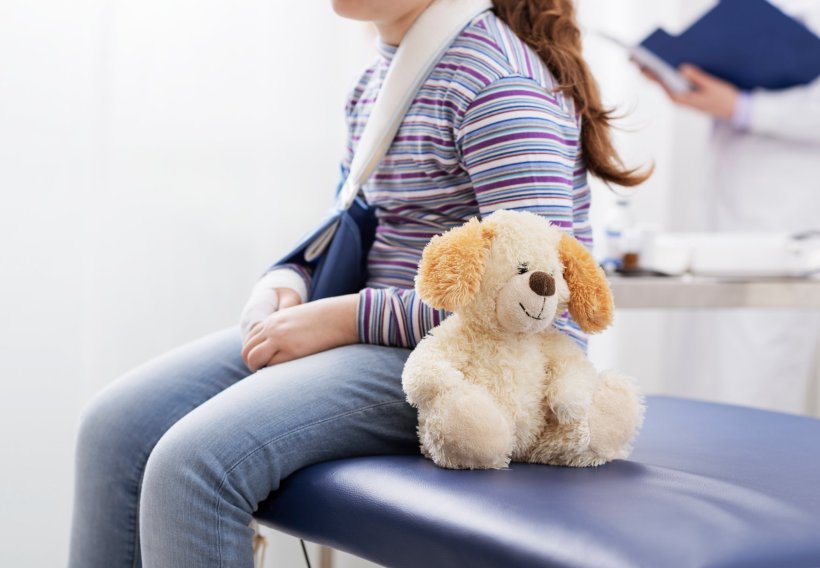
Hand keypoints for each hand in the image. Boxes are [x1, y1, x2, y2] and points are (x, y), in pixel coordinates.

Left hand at [241, 294, 358, 371]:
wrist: (341, 316)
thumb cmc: (326, 320)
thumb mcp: (301, 320)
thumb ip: (289, 329)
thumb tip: (287, 344)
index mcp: (274, 320)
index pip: (251, 338)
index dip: (254, 352)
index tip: (265, 360)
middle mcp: (272, 328)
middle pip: (246, 350)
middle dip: (252, 363)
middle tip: (265, 372)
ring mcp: (279, 338)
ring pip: (252, 358)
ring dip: (257, 369)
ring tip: (271, 375)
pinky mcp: (290, 350)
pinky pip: (270, 365)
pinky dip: (272, 371)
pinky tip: (282, 374)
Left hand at [641, 64, 738, 119]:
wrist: (734, 111)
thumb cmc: (724, 99)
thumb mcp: (712, 86)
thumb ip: (698, 77)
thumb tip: (683, 68)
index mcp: (682, 98)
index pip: (661, 84)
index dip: (650, 74)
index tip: (641, 65)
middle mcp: (679, 98)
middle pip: (661, 83)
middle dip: (651, 70)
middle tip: (639, 57)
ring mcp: (682, 97)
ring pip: (666, 83)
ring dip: (659, 71)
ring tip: (649, 58)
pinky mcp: (687, 94)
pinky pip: (675, 83)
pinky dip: (669, 74)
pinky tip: (668, 64)